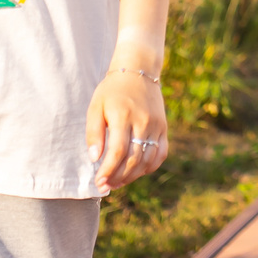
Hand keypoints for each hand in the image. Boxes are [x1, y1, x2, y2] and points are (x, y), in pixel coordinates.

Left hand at [87, 67, 169, 190]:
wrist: (138, 71)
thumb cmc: (112, 90)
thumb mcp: (96, 107)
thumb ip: (94, 133)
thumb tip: (94, 158)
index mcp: (123, 116)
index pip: (118, 152)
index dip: (108, 170)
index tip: (98, 182)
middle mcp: (143, 122)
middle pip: (133, 159)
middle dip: (118, 177)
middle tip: (105, 186)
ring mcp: (156, 125)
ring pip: (147, 160)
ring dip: (132, 176)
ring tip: (117, 182)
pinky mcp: (163, 127)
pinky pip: (161, 154)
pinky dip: (149, 167)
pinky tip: (136, 172)